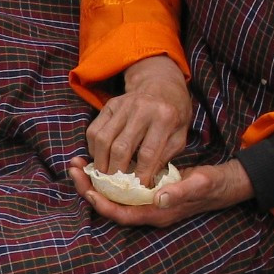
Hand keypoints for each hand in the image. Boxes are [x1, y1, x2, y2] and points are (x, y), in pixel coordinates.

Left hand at [69, 157, 252, 226]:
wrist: (222, 184)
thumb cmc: (211, 186)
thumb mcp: (199, 185)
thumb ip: (180, 193)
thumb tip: (158, 199)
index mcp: (155, 214)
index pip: (122, 214)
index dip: (103, 204)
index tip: (89, 189)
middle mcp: (146, 211)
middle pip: (110, 205)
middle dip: (89, 189)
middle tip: (74, 169)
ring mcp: (145, 202)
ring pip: (112, 195)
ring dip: (94, 181)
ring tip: (78, 164)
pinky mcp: (146, 191)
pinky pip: (120, 187)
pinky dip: (107, 175)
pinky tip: (98, 162)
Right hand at [84, 54, 192, 182]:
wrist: (162, 84)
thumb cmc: (174, 116)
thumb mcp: (179, 136)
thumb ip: (164, 157)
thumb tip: (146, 181)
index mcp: (164, 117)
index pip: (148, 153)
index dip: (141, 175)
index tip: (138, 189)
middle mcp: (142, 109)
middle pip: (121, 147)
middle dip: (116, 171)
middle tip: (115, 186)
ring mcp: (122, 105)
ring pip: (103, 139)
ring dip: (101, 162)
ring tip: (104, 175)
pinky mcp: (109, 105)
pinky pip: (94, 130)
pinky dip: (93, 148)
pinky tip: (100, 158)